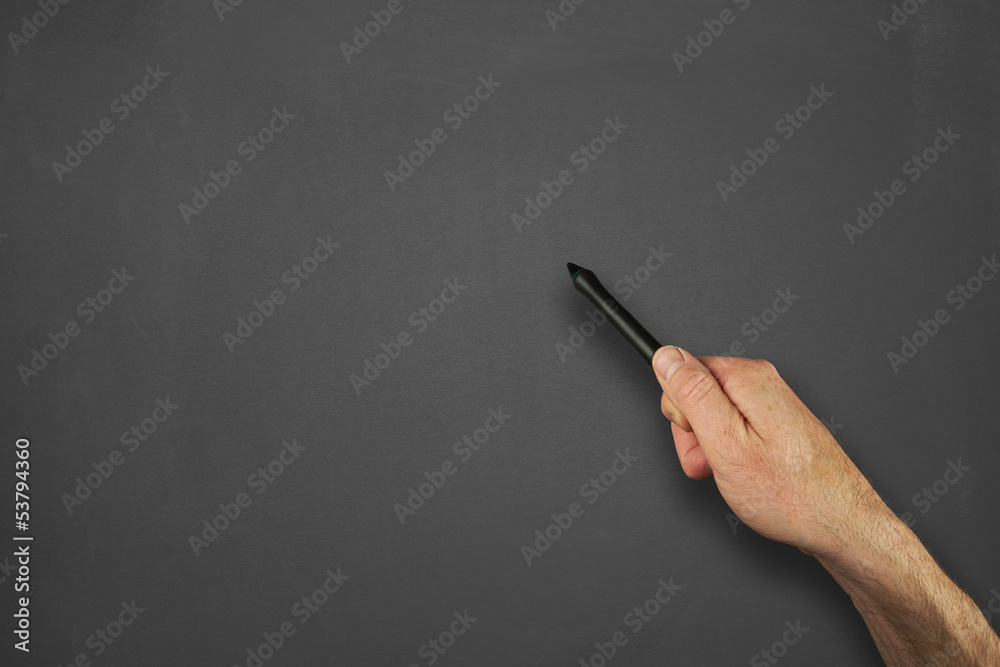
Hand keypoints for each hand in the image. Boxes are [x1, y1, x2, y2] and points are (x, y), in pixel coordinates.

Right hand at [651, 346, 873, 558]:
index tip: (700, 438)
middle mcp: (762, 383)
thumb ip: (692, 395)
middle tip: (717, 463)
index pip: (684, 370)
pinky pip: (734, 431)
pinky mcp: (776, 425)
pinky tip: (747, 475)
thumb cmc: (791, 494)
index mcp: (747, 378)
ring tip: (735, 474)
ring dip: (712, 449)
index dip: (681, 411)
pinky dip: (732, 456)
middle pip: (697, 394)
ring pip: (713, 417)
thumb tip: (667, 356)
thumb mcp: (725, 444)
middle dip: (695, 434)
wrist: (842, 524)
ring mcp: (771, 405)